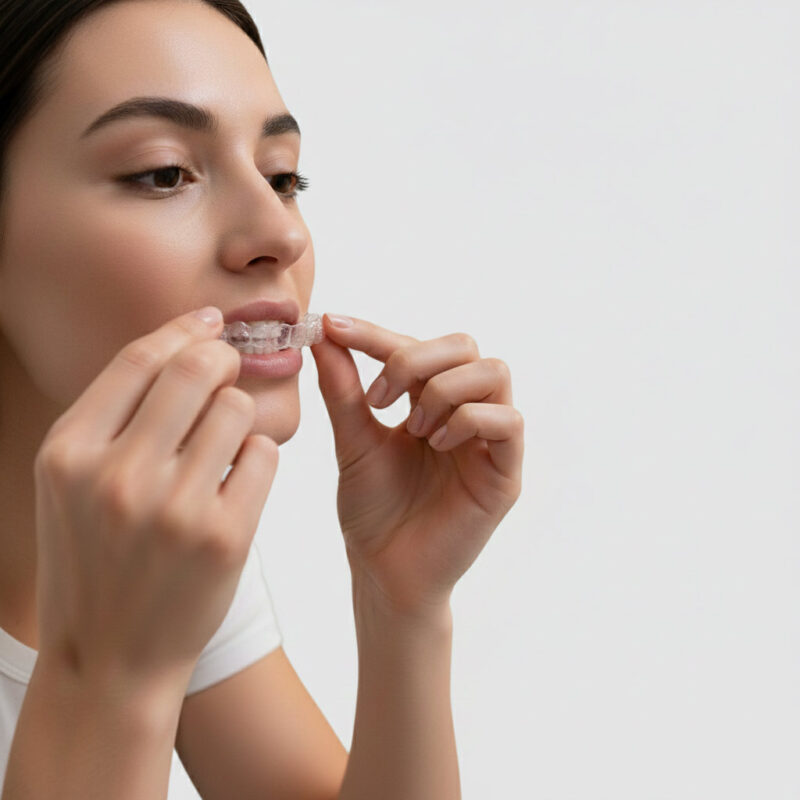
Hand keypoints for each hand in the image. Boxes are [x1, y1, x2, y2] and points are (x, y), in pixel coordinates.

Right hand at [33, 308, 278, 690]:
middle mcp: (116, 475)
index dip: (183, 329)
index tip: (210, 321)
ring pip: (236, 407)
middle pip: (196, 368)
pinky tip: (235, 483)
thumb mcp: (73, 486)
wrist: (110, 660)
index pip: (139, 359)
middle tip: (229, 368)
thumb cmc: (96, 562)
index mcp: (69, 453)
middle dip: (222, 358)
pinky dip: (255, 458)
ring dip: (238, 416)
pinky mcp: (225, 536)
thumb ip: (113, 416)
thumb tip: (183, 341)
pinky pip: (262, 454)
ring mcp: (173, 507)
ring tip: (221, 448)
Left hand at [311, 314, 523, 616]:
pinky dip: (469, 419)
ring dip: (444, 389)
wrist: (384, 571)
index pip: (416, 346)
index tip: (332, 326)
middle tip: (380, 399)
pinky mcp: (506, 472)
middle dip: (416, 361)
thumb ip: (344, 390)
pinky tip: (436, 444)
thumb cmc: (372, 510)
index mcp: (430, 402)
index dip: (375, 332)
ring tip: (413, 428)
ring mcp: (488, 441)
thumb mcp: (353, 442)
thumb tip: (324, 335)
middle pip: (465, 346)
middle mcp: (465, 412)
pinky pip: (508, 420)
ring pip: (493, 372)